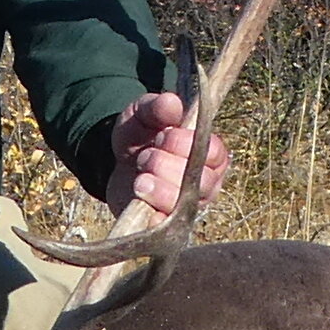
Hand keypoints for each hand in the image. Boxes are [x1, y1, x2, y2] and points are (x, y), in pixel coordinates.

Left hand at [109, 86, 231, 221]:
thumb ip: (155, 107)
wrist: (115, 165)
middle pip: (202, 181)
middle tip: (145, 157)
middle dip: (166, 165)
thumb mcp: (142, 115)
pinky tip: (139, 198)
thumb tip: (171, 102)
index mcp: (210, 154)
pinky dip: (151, 212)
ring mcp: (188, 208)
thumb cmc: (140, 136)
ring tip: (140, 179)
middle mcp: (207, 183)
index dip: (186, 144)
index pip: (214, 153)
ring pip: (184, 205)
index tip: (162, 134)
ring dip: (158, 189)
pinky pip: (166, 226)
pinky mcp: (167, 226)